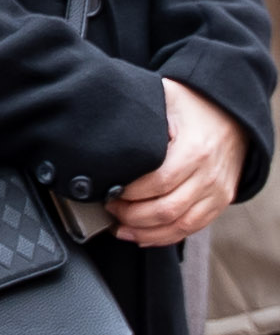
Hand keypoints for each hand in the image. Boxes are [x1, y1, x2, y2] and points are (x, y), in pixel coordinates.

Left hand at [114, 76, 247, 245]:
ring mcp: (218, 192)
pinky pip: (193, 228)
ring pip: (181, 225)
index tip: (107, 190)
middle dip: (132, 215)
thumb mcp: (165, 98)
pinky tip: (142, 236)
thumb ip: (140, 113)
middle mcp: (210, 175)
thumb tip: (103, 128)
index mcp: (195, 149)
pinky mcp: (221, 202)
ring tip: (120, 228)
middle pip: (167, 209)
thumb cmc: (191, 106)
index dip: (129, 192)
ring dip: (146, 232)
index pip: (158, 182)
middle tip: (109, 208)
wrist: (231, 115)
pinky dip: (166, 237)